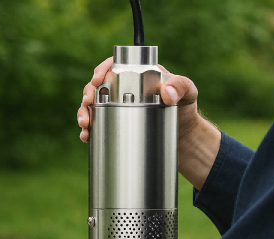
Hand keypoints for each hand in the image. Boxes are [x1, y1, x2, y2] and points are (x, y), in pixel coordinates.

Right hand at [76, 58, 200, 142]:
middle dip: (87, 94)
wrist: (183, 136)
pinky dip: (90, 130)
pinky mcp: (117, 124)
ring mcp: (119, 107)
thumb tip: (166, 92)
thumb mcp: (188, 93)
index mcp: (138, 75)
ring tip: (85, 124)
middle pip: (98, 86)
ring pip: (94, 105)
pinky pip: (98, 124)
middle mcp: (125, 89)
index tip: (97, 80)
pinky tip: (87, 137)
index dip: (102, 70)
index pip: (115, 66)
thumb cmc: (185, 108)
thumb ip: (181, 87)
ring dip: (84, 113)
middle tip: (87, 103)